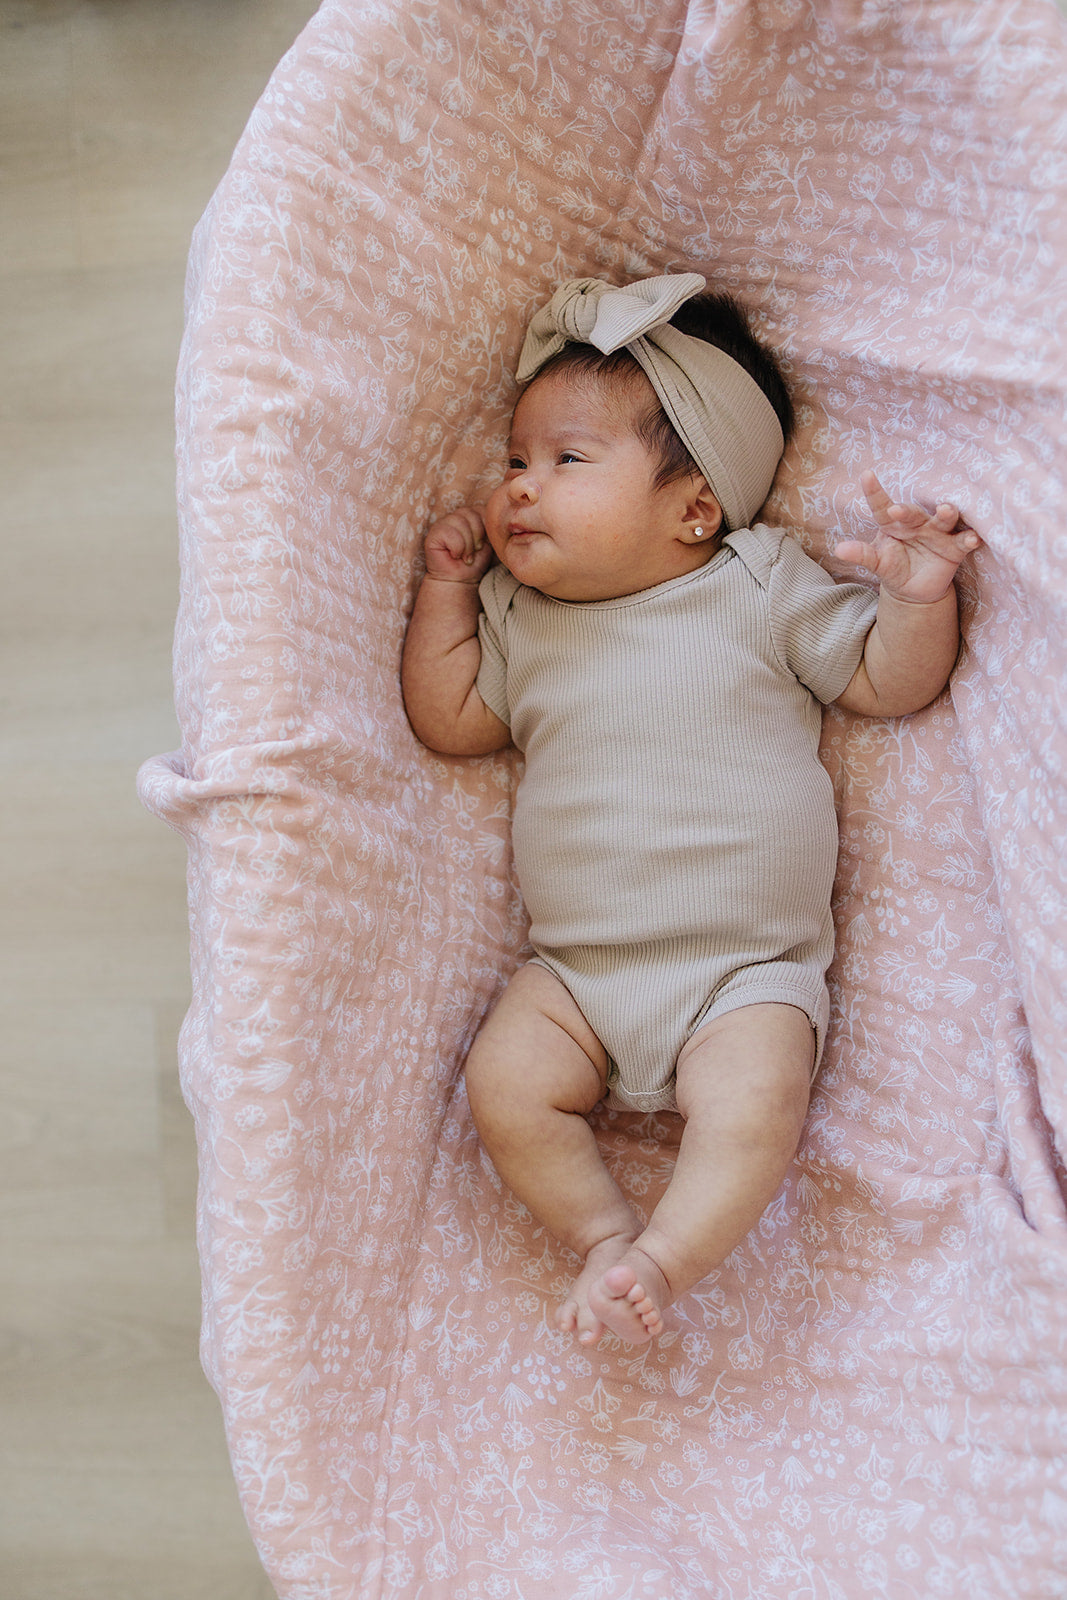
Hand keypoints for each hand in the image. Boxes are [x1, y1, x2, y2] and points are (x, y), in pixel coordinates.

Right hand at [423, 506, 494, 584]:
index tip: (484, 545)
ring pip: (461, 522)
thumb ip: (493, 527)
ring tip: (465, 556)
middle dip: (477, 537)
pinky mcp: (434, 534)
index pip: (482, 509)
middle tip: (475, 551)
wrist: (461, 581)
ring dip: (467, 545)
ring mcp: (443, 523)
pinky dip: (457, 548)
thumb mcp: (491, 542)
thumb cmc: (475, 563)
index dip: (486, 529)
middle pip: (472, 513)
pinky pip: (450, 533)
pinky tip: (454, 555)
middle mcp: (456, 516)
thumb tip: (502, 519)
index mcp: (471, 515)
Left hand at [836, 469, 980, 604]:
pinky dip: (969, 539)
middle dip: (907, 510)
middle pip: (913, 513)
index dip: (874, 492)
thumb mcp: (876, 562)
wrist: (914, 589)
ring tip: (946, 509)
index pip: (881, 506)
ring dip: (947, 514)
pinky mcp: (954, 549)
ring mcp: (937, 534)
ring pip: (944, 520)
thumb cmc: (893, 567)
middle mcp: (917, 523)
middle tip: (897, 510)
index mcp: (893, 523)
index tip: (866, 475)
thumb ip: (861, 554)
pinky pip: (963, 542)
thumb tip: (839, 550)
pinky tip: (973, 538)